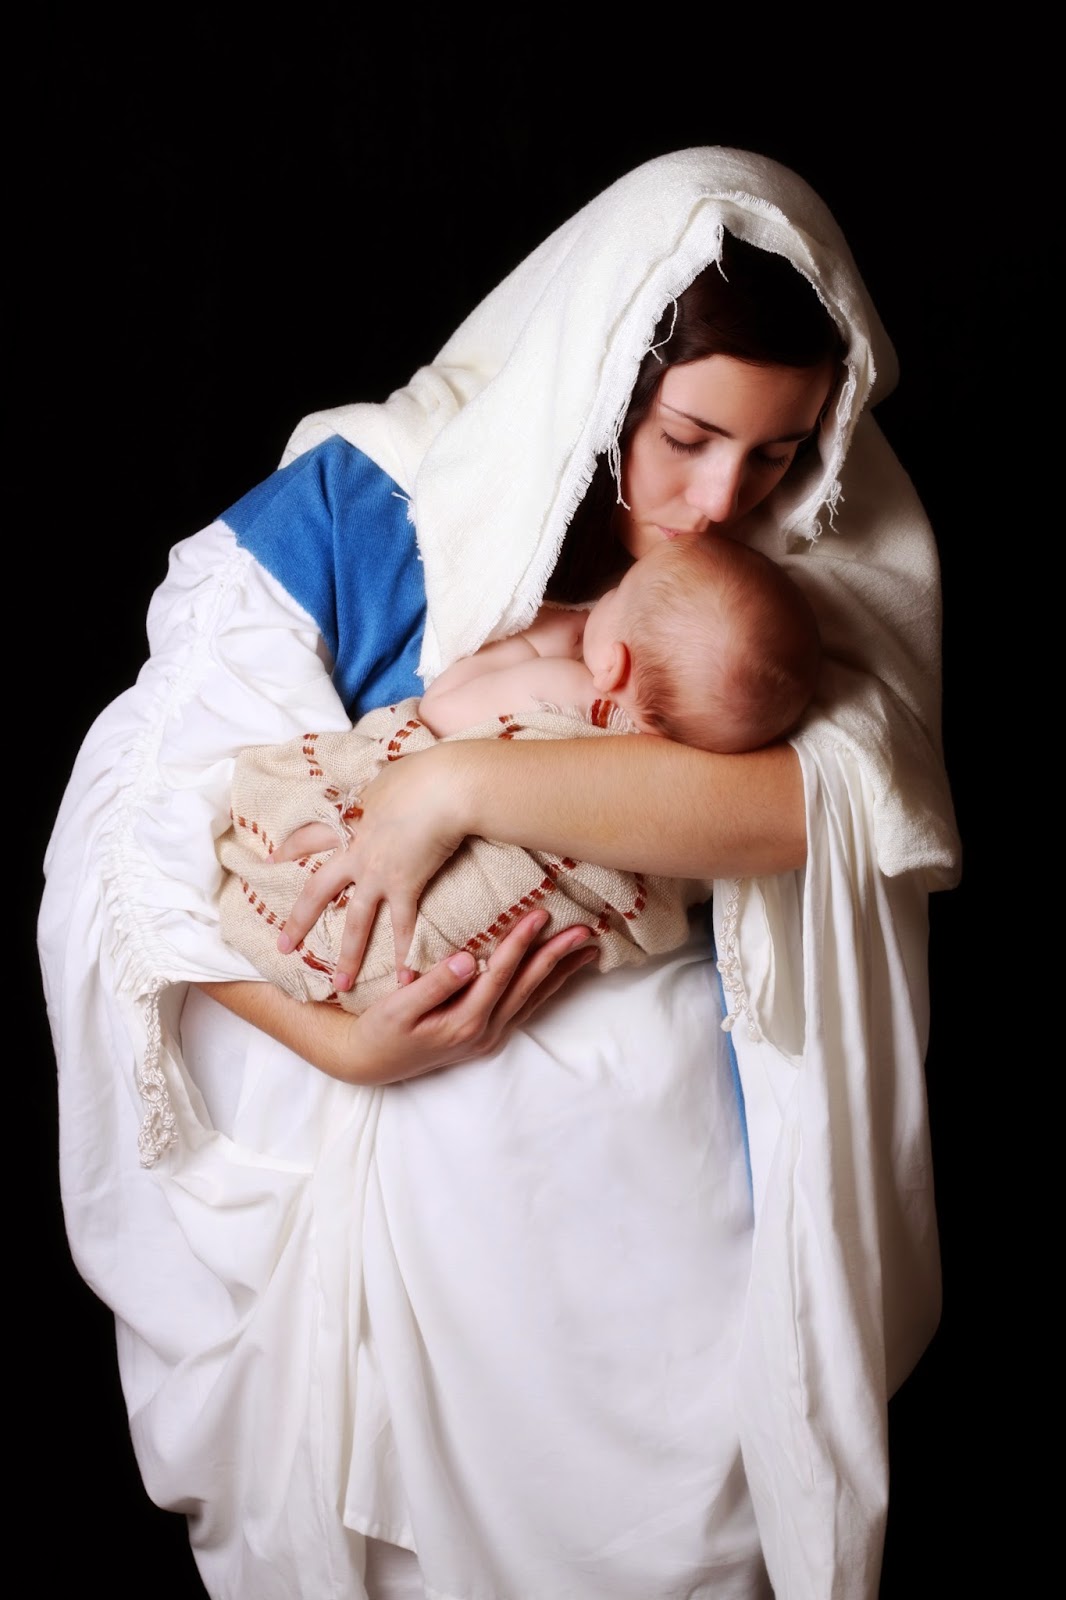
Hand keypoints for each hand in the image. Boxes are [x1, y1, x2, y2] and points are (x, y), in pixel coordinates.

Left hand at [271, 743, 465, 989]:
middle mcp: (356, 852)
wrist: (443, 786)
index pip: (309, 838)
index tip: (271, 862)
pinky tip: (405, 980)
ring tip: (340, 983)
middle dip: (299, 921)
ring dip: (348, 955)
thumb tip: (391, 782)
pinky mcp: (405, 885)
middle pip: (317, 891)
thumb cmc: (422, 773)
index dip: (289, 851)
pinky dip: (405, 954)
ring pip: (355, 921)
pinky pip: (403, 927)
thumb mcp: (391, 776)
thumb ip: (385, 787)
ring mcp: (377, 872)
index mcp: (350, 821)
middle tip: (282, 946)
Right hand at [320, 910, 594, 1083]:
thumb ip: (435, 984)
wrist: (370, 1063)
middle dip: (558, 957)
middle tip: (586, 931)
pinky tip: (559, 974)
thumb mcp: (399, 1007)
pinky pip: (524, 1007)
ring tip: (587, 951)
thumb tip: (469, 959)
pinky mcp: (487, 1036)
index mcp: (465, 1023)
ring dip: (560, 973)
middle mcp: (484, 1033)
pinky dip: (546, 987)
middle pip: (529, 987)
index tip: (541, 915)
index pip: (501, 974)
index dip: (521, 943)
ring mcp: (489, 1037)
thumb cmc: (380, 1030)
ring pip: (533, 999)